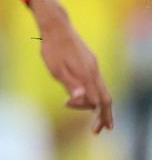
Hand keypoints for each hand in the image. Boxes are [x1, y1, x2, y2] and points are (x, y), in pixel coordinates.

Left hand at [31, 0, 113, 132]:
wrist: (56, 27)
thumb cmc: (52, 49)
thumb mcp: (56, 69)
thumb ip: (70, 84)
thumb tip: (80, 99)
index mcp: (87, 74)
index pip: (98, 100)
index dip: (92, 113)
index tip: (77, 115)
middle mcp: (94, 71)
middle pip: (106, 98)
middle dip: (105, 116)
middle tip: (99, 131)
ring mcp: (93, 66)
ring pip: (103, 90)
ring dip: (100, 107)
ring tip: (97, 120)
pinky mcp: (89, 63)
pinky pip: (97, 83)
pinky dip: (96, 96)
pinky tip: (89, 100)